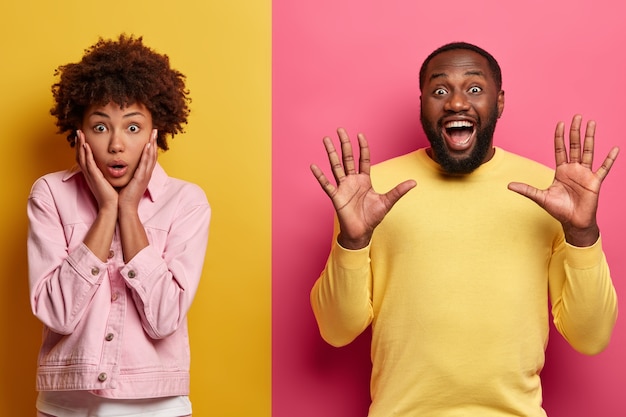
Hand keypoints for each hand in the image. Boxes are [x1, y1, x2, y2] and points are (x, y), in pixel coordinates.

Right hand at [76, 130, 117, 211]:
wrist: (112, 207)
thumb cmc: (112, 195)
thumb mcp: (108, 181)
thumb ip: (107, 173)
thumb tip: (114, 166)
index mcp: (92, 174)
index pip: (85, 158)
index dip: (83, 147)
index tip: (84, 137)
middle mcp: (89, 174)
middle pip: (80, 155)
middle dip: (79, 143)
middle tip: (78, 131)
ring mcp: (90, 176)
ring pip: (82, 157)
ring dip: (80, 145)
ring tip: (80, 134)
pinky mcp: (94, 178)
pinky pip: (89, 164)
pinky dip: (86, 154)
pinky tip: (86, 146)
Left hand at [118, 129, 157, 210]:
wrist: (125, 208)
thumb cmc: (124, 196)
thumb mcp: (128, 182)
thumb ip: (129, 174)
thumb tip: (123, 167)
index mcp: (143, 174)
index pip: (149, 158)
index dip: (151, 147)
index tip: (151, 136)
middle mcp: (147, 174)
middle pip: (153, 155)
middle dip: (154, 142)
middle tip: (155, 131)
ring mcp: (145, 176)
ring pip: (151, 157)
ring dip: (153, 145)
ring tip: (153, 134)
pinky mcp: (141, 178)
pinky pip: (145, 164)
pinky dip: (147, 154)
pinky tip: (148, 146)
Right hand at [310, 128, 415, 249]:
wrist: (361, 232)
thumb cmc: (372, 217)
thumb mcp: (387, 202)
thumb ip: (398, 191)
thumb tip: (414, 182)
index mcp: (364, 180)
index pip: (363, 159)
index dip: (362, 147)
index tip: (360, 134)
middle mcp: (352, 180)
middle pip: (347, 158)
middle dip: (344, 143)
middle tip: (340, 129)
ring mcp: (343, 187)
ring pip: (336, 166)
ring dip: (331, 153)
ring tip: (326, 140)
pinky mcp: (336, 196)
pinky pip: (326, 184)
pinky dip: (320, 176)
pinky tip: (314, 166)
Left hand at [508, 115, 618, 246]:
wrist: (573, 222)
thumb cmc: (558, 209)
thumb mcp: (540, 197)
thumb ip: (526, 190)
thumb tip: (508, 185)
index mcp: (561, 171)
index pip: (560, 149)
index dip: (559, 137)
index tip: (560, 123)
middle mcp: (574, 169)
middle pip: (575, 146)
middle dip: (575, 131)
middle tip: (577, 116)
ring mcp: (585, 174)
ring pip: (588, 151)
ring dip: (590, 138)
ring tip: (592, 123)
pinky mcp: (595, 182)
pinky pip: (603, 168)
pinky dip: (609, 159)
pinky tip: (615, 149)